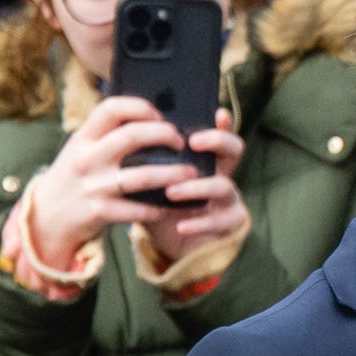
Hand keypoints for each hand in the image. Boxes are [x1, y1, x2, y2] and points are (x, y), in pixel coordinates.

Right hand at [28, 96, 192, 266]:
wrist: (49, 217)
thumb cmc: (74, 179)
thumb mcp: (81, 151)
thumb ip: (106, 138)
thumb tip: (148, 123)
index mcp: (83, 138)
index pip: (111, 109)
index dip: (140, 107)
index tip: (160, 115)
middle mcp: (87, 158)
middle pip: (131, 136)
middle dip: (163, 135)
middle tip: (182, 142)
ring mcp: (94, 186)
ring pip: (142, 176)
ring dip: (172, 174)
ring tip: (192, 174)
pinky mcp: (101, 212)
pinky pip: (140, 210)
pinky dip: (163, 209)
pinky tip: (179, 208)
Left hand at [146, 109, 247, 263]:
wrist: (165, 241)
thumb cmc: (157, 203)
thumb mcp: (149, 177)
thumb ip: (143, 157)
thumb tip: (121, 129)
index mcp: (203, 158)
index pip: (218, 131)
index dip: (222, 122)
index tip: (214, 113)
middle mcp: (220, 173)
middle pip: (234, 149)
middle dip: (217, 141)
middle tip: (192, 142)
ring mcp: (228, 199)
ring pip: (224, 186)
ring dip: (196, 187)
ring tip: (171, 192)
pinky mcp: (229, 224)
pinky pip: (221, 221)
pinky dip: (199, 223)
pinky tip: (180, 225)